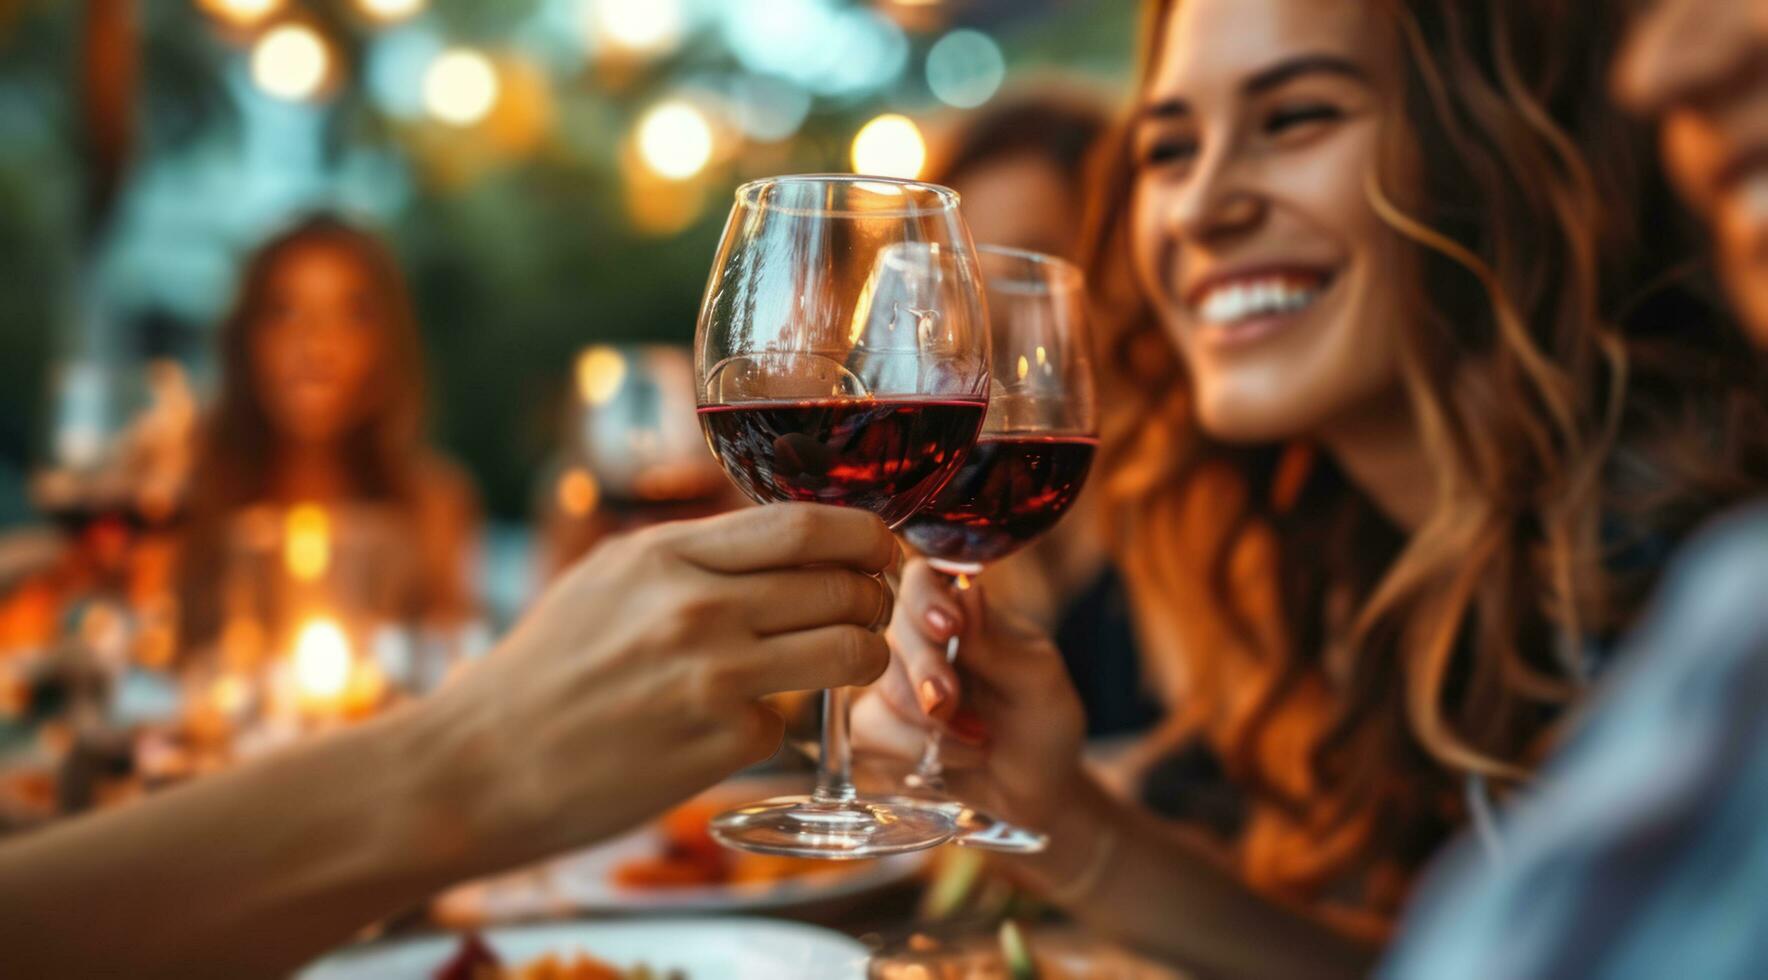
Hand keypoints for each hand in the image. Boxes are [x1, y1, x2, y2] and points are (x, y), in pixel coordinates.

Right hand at [401, 503, 899, 872]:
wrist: (480, 765)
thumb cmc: (546, 669)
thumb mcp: (611, 578)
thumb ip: (695, 555)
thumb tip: (786, 543)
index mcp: (668, 554)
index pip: (807, 527)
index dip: (866, 536)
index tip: (882, 549)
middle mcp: (698, 607)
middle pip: (843, 587)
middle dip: (875, 598)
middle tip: (873, 609)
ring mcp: (715, 678)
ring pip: (849, 652)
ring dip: (864, 655)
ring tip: (846, 661)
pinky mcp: (722, 745)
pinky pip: (791, 722)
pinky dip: (779, 723)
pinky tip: (737, 726)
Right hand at [853, 559, 1085, 828]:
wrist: (1037, 791)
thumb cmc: (1045, 724)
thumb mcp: (1039, 683)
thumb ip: (997, 644)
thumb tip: (967, 589)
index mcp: (963, 611)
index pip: (922, 578)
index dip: (923, 597)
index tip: (947, 628)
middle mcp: (922, 639)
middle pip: (894, 629)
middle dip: (925, 670)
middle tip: (953, 704)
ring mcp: (895, 682)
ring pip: (878, 682)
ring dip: (927, 719)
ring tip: (979, 739)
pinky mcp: (879, 728)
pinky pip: (868, 728)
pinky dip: (911, 748)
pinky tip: (955, 757)